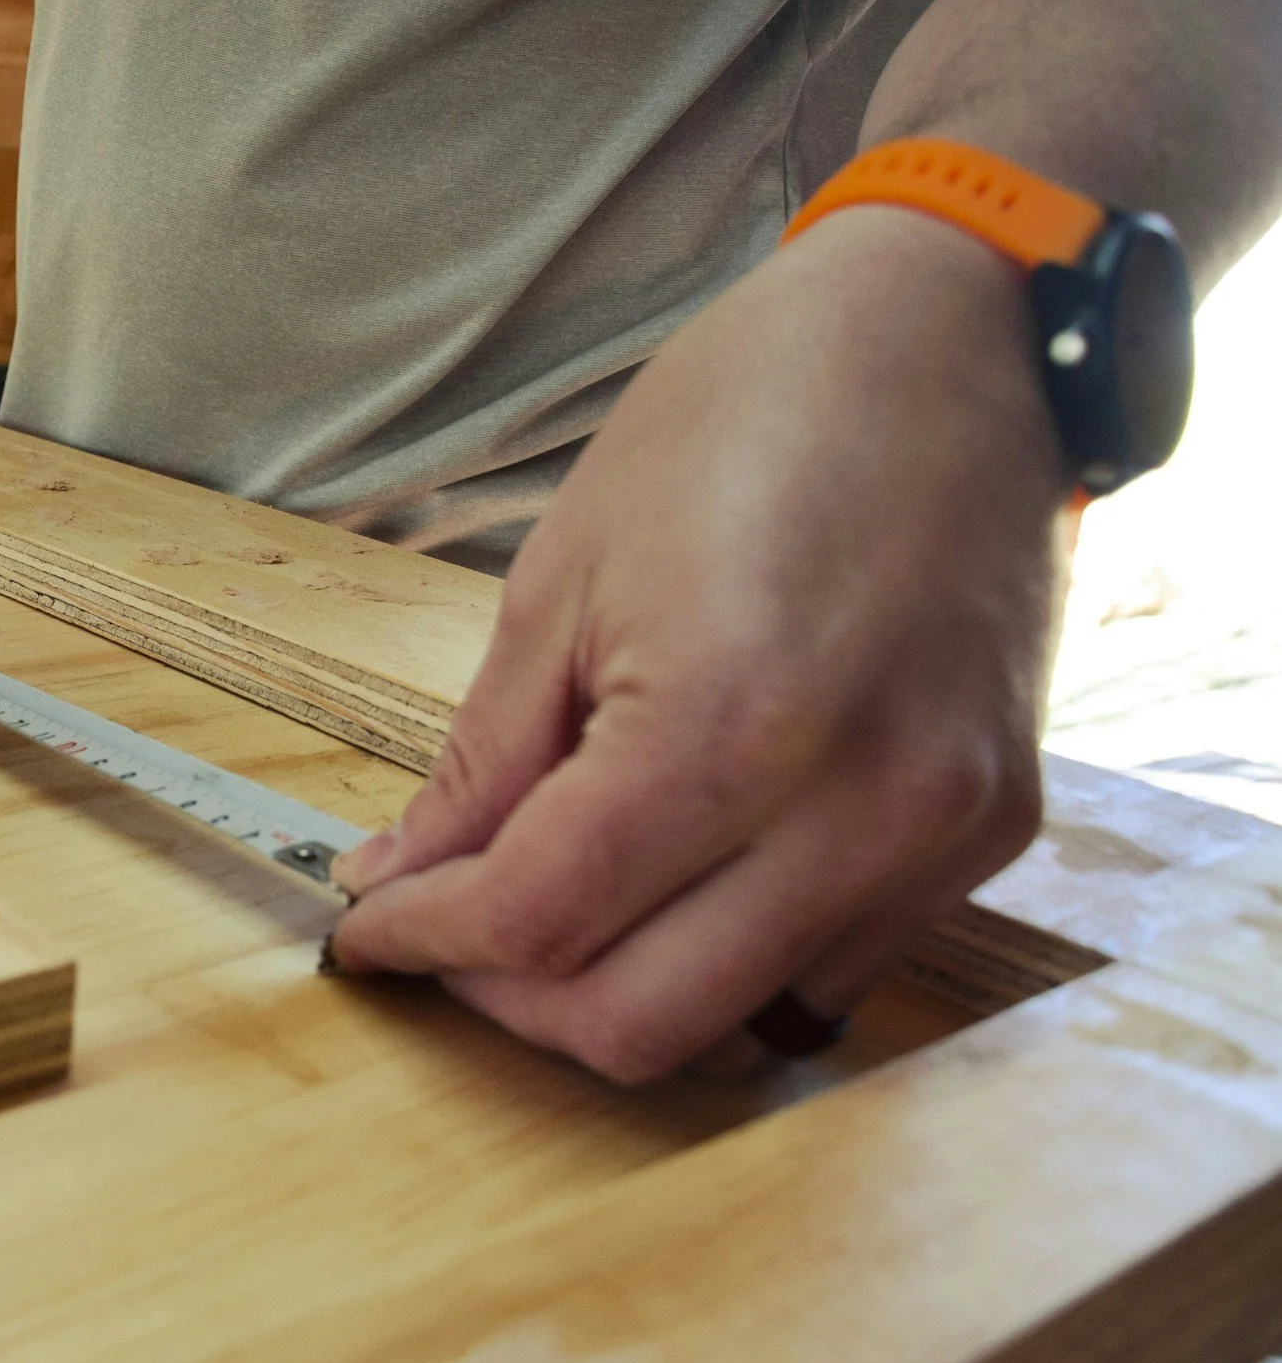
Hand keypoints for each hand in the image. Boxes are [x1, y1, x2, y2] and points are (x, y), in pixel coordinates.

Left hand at [328, 205, 1066, 1082]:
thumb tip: (404, 880)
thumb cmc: (742, 419)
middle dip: (510, 1001)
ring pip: (742, 1028)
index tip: (369, 931)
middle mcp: (857, 809)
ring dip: (621, 998)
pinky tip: (675, 885)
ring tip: (555, 911)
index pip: (540, 921)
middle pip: (639, 1024)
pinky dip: (729, 966)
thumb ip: (482, 765)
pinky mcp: (992, 834)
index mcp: (729, 726)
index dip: (427, 942)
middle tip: (448, 934)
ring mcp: (940, 833)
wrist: (948, 334)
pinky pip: (832, 974)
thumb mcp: (563, 581)